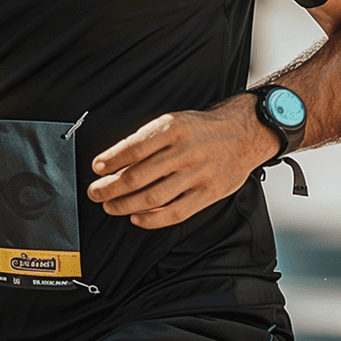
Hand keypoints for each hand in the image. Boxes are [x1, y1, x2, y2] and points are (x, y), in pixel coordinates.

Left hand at [87, 95, 280, 228]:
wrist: (244, 133)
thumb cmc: (202, 129)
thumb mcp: (175, 121)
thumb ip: (149, 140)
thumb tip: (115, 161)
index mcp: (173, 128)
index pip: (134, 148)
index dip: (111, 160)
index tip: (96, 167)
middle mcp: (185, 151)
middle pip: (138, 176)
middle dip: (109, 187)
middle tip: (95, 192)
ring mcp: (198, 174)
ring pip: (152, 197)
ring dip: (124, 205)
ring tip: (110, 206)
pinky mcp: (208, 193)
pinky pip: (175, 212)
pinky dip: (151, 219)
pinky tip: (136, 217)